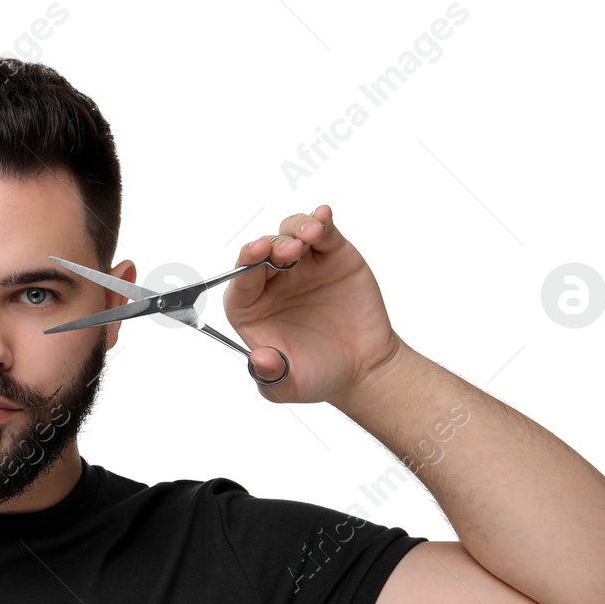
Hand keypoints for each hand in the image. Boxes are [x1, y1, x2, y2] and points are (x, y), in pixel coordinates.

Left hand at [221, 204, 405, 406]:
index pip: (241, 281)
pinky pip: (323, 233)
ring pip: (290, 234)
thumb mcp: (288, 386)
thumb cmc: (319, 376)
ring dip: (295, 230)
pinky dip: (321, 221)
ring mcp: (303, 267)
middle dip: (272, 246)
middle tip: (288, 251)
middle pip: (263, 253)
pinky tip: (321, 217)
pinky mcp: (332, 257)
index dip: (245, 265)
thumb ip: (269, 376)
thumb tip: (260, 360)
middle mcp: (273, 284)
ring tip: (308, 237)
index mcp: (252, 309)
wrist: (363, 370)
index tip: (254, 253)